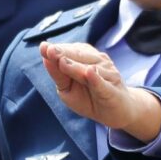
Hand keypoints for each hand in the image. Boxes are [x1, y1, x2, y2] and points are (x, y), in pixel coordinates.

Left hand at [39, 42, 160, 141]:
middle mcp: (96, 62)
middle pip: (77, 57)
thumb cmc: (89, 99)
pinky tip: (90, 73)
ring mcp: (107, 74)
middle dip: (63, 54)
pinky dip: (96, 79)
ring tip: (61, 61)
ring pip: (88, 68)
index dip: (56, 50)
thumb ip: (58, 75)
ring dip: (75, 65)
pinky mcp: (113, 90)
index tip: (44, 47)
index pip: (68, 53)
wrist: (117, 112)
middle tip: (50, 50)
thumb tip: (46, 59)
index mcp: (83, 58)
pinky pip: (102, 84)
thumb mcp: (67, 89)